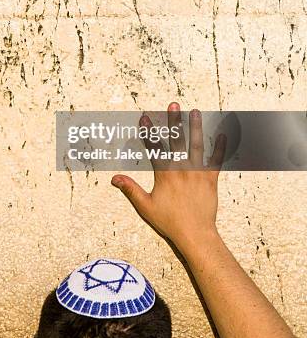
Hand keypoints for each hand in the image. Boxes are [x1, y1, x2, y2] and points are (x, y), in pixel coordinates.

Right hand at [111, 102, 225, 257]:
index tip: (144, 117)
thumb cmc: (169, 221)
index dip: (148, 132)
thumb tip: (115, 178)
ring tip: (195, 111)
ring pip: (197, 145)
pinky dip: (220, 147)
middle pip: (177, 140)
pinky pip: (216, 160)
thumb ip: (131, 190)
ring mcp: (197, 172)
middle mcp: (181, 169)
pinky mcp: (210, 179)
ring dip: (196, 127)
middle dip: (174, 120)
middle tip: (173, 104)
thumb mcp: (145, 206)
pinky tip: (222, 134)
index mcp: (165, 174)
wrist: (195, 233)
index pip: (154, 148)